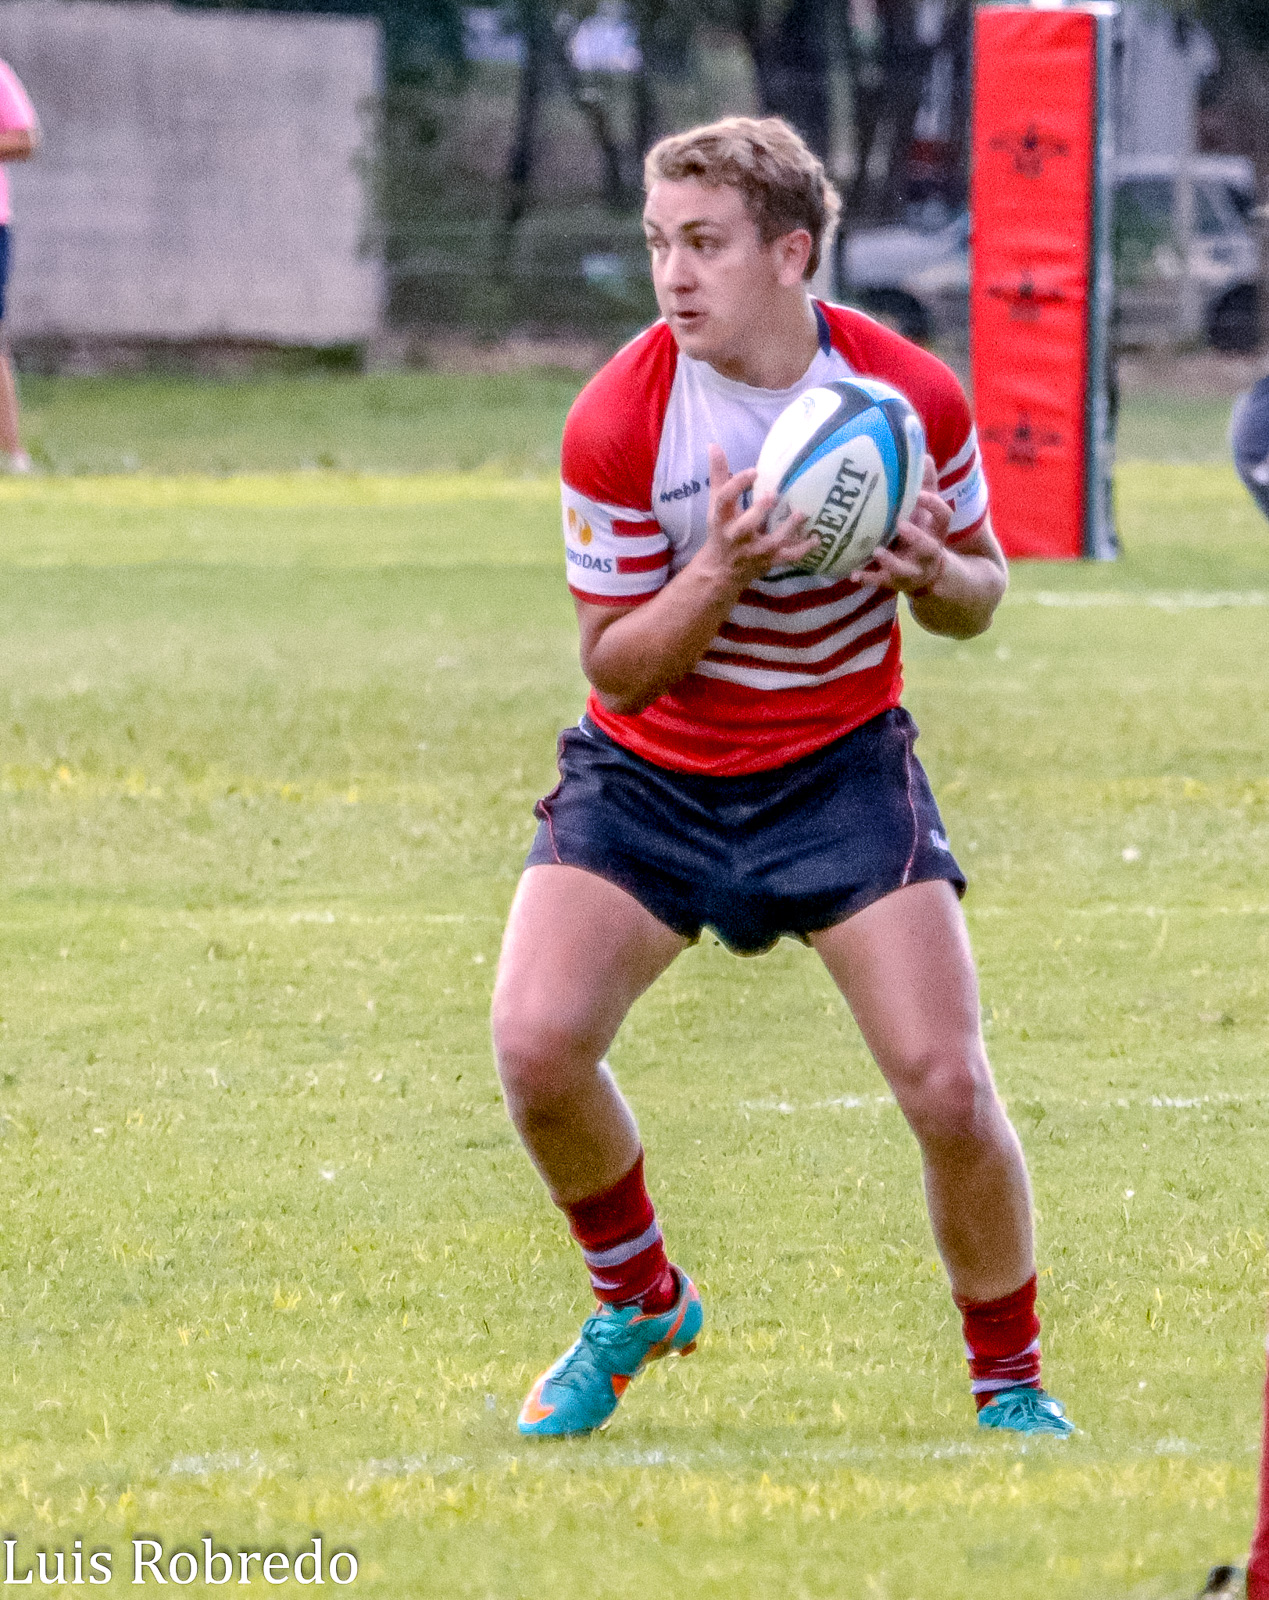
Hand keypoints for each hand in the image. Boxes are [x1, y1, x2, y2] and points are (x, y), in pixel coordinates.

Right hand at [698, 444, 814, 590]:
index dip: (737, 485)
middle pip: (744, 526)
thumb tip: (714, 444)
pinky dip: (802, 549)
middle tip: (773, 495)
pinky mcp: (768, 561)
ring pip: (770, 543)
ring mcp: (753, 551)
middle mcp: (736, 536)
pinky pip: (786, 557)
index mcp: (721, 519)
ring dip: (787, 530)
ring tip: (802, 514)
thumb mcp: (716, 506)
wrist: (721, 571)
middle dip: (758, 512)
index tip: (754, 471)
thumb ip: (719, 475)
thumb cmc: (721, 531)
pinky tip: (817, 538)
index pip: (724, 500)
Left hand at [850, 455, 951, 595]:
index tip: (920, 495)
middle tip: (900, 524)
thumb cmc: (922, 531)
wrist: (926, 572)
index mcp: (937, 531)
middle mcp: (928, 552)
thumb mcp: (924, 511)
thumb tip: (923, 454)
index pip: (944, 517)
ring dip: (892, 562)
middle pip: (929, 547)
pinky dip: (869, 579)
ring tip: (876, 551)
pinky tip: (854, 575)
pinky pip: (883, 583)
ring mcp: (913, 570)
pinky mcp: (897, 582)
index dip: (934, 506)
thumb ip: (925, 486)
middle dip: (916, 537)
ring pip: (906, 571)